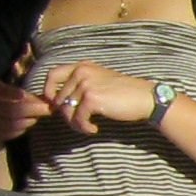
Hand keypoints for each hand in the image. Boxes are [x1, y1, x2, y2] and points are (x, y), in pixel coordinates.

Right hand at [0, 74, 55, 151]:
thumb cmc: (2, 106)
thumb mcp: (10, 95)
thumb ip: (24, 94)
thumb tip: (44, 100)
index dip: (9, 92)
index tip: (23, 95)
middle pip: (9, 109)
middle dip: (32, 109)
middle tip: (47, 110)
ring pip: (9, 123)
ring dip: (28, 121)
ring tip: (35, 118)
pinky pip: (6, 133)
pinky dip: (19, 130)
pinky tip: (24, 127)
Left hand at [33, 58, 166, 136]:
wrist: (146, 98)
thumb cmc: (126, 92)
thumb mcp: (101, 79)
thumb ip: (81, 84)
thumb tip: (61, 101)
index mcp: (82, 66)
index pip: (52, 75)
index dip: (48, 92)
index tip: (56, 104)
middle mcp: (81, 72)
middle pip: (58, 98)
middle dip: (66, 114)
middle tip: (80, 122)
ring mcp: (85, 85)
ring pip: (66, 110)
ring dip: (75, 124)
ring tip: (87, 127)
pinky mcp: (91, 99)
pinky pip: (77, 119)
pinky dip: (84, 128)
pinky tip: (94, 129)